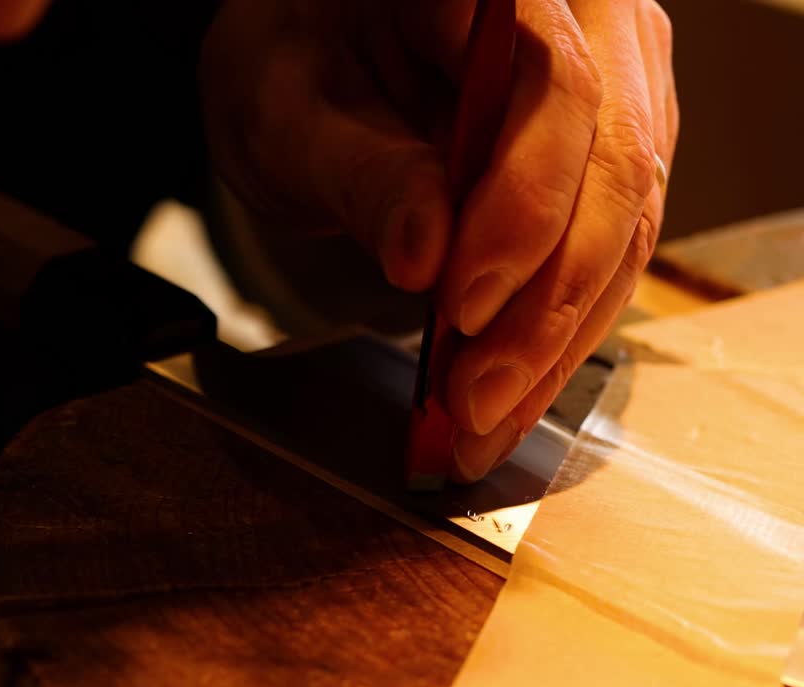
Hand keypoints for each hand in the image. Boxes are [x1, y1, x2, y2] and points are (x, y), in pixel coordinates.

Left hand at [200, 0, 676, 480]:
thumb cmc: (290, 62)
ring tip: (483, 421)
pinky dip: (555, 334)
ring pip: (623, 225)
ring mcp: (609, 90)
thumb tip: (424, 254)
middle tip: (476, 400)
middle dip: (546, 304)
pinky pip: (606, 251)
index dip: (523, 207)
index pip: (553, 89)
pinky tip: (509, 396)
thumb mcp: (288, 114)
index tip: (460, 303)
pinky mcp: (601, 159)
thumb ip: (360, 173)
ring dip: (557, 337)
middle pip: (613, 168)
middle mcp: (582, 24)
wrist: (304, 59)